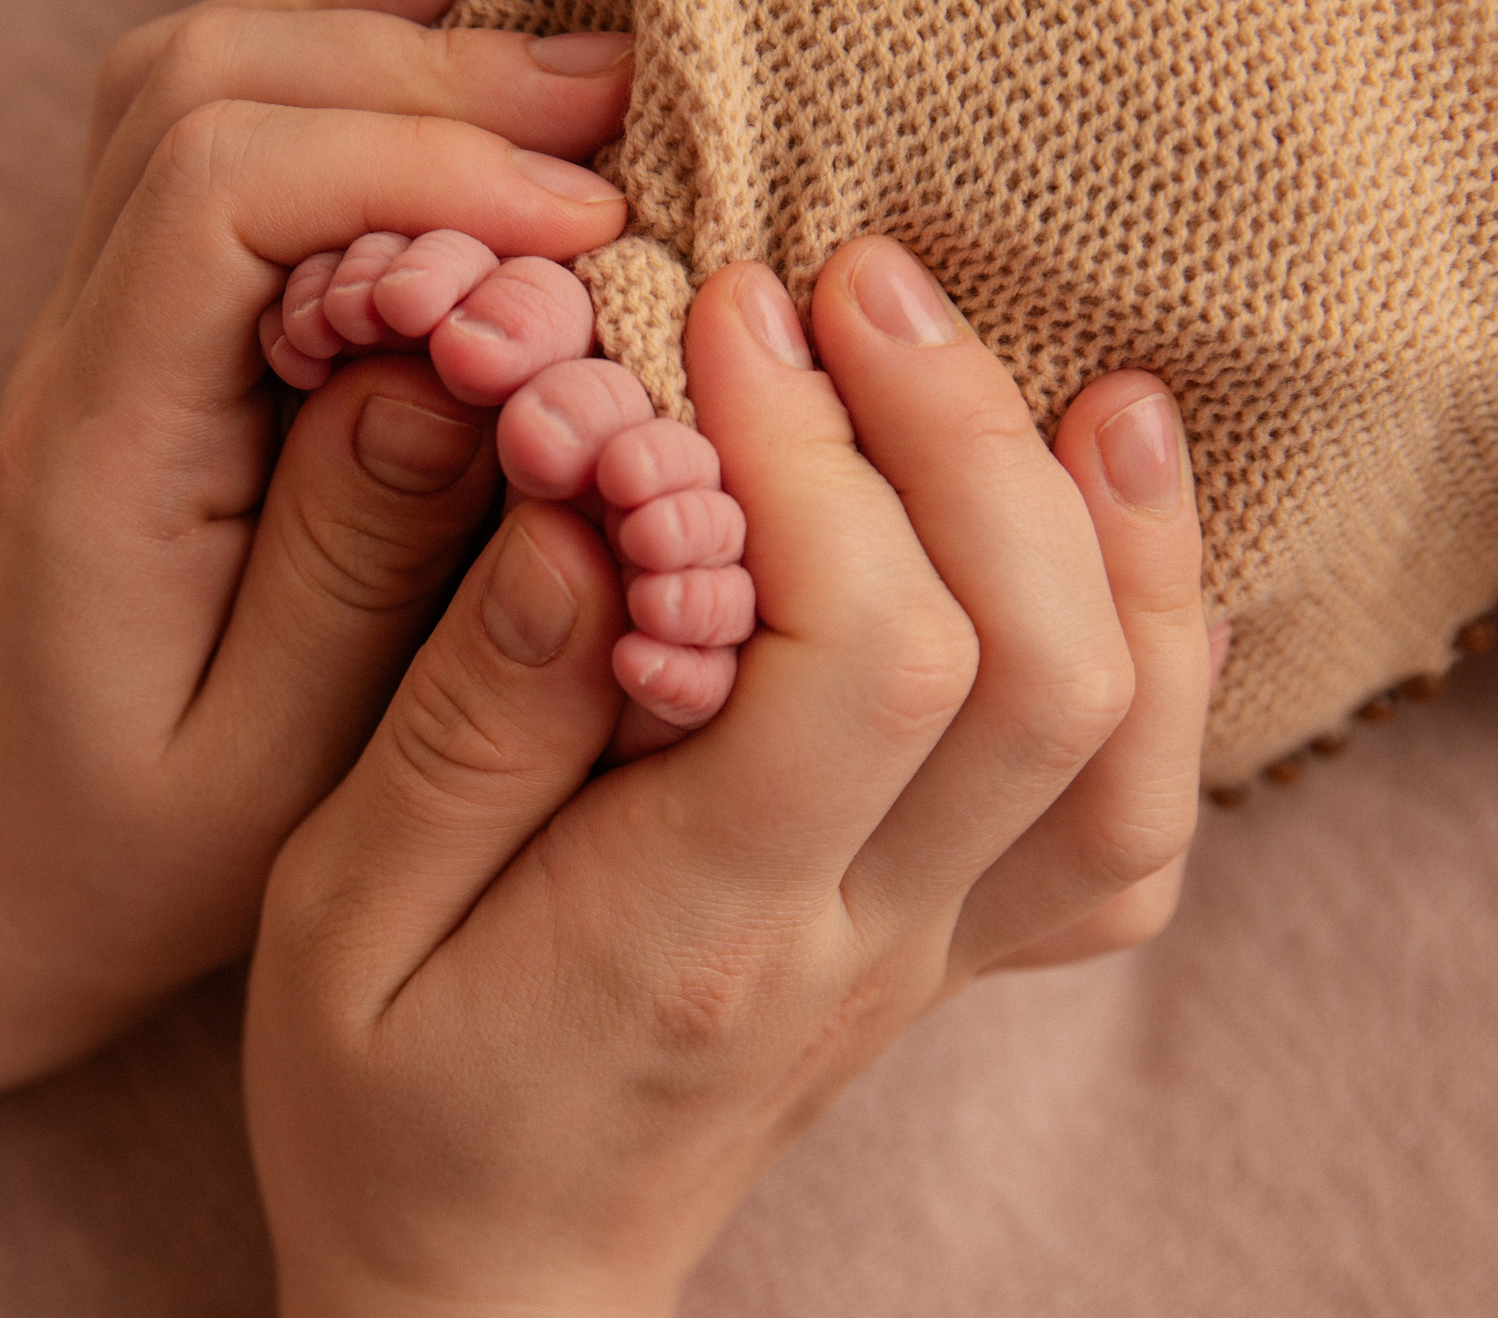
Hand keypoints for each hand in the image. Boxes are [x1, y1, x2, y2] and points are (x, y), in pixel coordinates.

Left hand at [0, 0, 640, 1056]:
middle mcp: (80, 345)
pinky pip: (208, 114)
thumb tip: (459, 358)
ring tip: (566, 51)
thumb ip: (356, 563)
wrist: (10, 868)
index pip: (220, 198)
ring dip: (382, 28)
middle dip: (423, 71)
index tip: (589, 224)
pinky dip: (327, 25)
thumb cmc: (148, 846)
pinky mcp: (151, 313)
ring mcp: (99, 313)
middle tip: (618, 105)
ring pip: (197, 69)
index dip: (414, 168)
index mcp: (103, 447)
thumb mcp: (269, 761)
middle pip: (207, 90)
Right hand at [245, 237, 1208, 1315]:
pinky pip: (1128, 827)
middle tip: (863, 280)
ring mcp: (931, 955)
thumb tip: (584, 506)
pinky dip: (1164, 667)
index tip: (729, 315)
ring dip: (1125, 541)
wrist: (488, 1289)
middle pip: (1033, 671)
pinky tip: (1120, 540)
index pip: (865, 664)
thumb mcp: (334, 916)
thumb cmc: (387, 1102)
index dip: (823, 459)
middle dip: (968, 438)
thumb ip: (470, 718)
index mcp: (692, 925)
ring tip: (1082, 376)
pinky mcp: (954, 953)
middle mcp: (857, 941)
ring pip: (1126, 745)